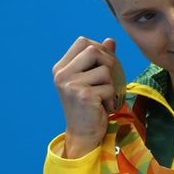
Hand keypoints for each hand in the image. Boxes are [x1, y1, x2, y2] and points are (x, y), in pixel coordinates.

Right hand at [52, 36, 122, 158]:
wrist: (82, 134)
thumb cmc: (88, 106)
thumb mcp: (91, 79)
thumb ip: (99, 59)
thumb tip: (111, 40)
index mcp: (61, 68)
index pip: (82, 42)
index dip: (99, 48)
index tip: (104, 64)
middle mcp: (62, 74)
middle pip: (93, 50)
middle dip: (109, 62)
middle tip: (109, 80)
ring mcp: (71, 84)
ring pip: (105, 70)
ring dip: (111, 85)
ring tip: (104, 97)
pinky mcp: (84, 95)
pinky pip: (109, 87)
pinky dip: (112, 99)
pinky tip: (103, 107)